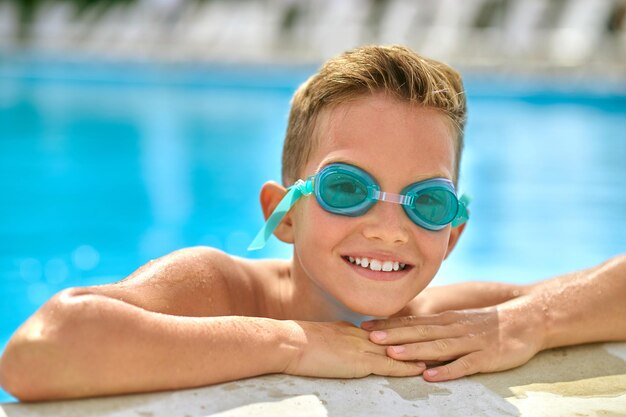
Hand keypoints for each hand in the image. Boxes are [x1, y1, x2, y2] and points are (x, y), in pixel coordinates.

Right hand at [283, 321, 426, 378]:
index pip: (384, 331)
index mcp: (352, 330)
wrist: (288, 342)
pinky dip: (407, 368)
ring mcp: (361, 347)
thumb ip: (333, 342)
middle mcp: (361, 336)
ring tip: (441, 354)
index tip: (420, 333)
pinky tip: (422, 370)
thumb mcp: (320, 338)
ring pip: (398, 350)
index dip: (404, 334)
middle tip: (440, 339)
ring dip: (420, 353)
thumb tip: (336, 347)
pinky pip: (389, 366)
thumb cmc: (295, 342)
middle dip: (419, 340)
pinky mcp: (359, 362)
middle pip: (397, 338)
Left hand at [361, 297, 545, 381]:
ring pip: (437, 347)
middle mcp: (453, 328)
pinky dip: (447, 371)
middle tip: (369, 337)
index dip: (388, 324)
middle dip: (393, 335)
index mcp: (445, 320)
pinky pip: (464, 365)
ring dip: (414, 351)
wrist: (526, 320)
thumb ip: (436, 327)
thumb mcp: (458, 321)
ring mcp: (469, 342)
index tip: (365, 326)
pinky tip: (431, 377)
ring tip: (392, 354)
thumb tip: (408, 334)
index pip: (412, 322)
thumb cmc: (488, 324)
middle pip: (419, 332)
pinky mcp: (485, 357)